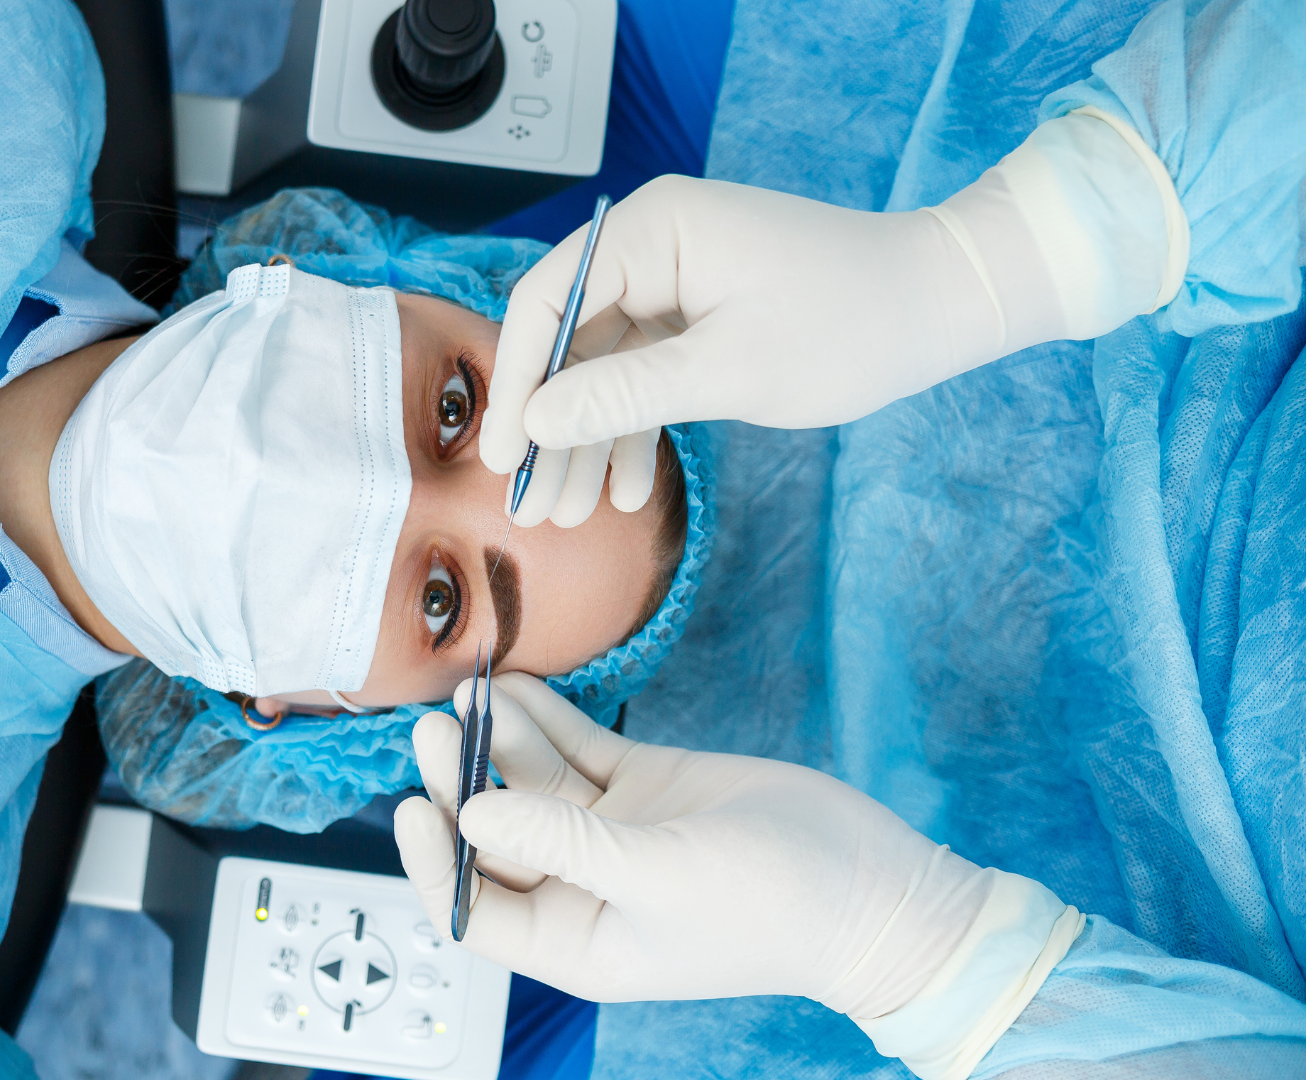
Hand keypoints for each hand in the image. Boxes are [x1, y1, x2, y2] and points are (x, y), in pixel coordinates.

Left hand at [395, 672, 994, 1016]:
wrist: (873, 886)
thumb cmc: (774, 907)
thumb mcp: (659, 877)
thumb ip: (563, 845)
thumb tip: (472, 817)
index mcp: (577, 941)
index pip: (477, 908)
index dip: (437, 861)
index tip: (412, 806)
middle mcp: (583, 888)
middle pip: (496, 834)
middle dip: (461, 781)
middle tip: (432, 726)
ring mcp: (611, 832)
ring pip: (531, 782)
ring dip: (500, 740)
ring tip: (470, 690)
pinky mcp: (644, 786)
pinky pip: (576, 749)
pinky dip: (545, 718)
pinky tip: (514, 685)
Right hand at [485, 112, 1177, 526]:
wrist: (944, 306)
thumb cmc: (852, 324)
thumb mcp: (729, 373)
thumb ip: (623, 396)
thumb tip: (537, 422)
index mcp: (655, 230)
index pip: (547, 300)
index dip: (516, 383)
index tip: (503, 456)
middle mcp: (654, 243)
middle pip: (567, 340)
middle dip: (551, 428)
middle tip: (530, 507)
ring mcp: (675, 277)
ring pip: (602, 366)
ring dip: (587, 442)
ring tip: (568, 518)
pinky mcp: (698, 311)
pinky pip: (643, 371)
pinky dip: (633, 428)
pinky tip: (627, 495)